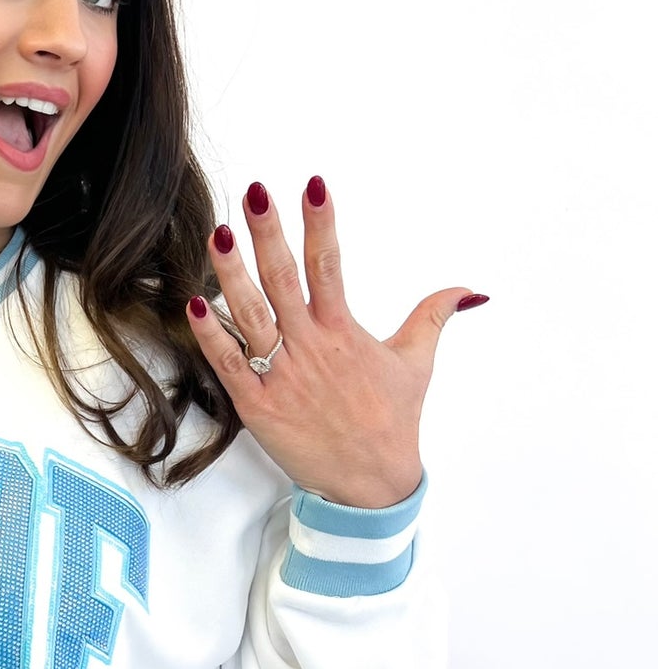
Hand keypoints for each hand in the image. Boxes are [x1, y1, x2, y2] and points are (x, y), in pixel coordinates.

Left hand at [185, 178, 485, 508]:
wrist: (370, 484)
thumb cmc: (391, 421)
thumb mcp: (416, 362)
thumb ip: (434, 316)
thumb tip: (471, 289)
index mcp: (344, 331)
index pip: (331, 264)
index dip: (322, 222)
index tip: (313, 184)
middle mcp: (311, 346)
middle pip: (285, 278)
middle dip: (269, 233)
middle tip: (255, 193)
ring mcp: (282, 374)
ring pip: (252, 314)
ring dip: (233, 273)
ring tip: (220, 233)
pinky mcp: (258, 405)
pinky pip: (229, 364)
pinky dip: (212, 336)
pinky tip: (196, 304)